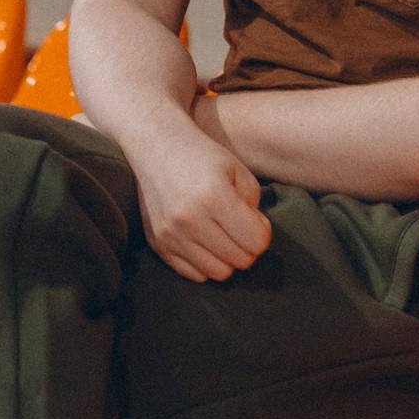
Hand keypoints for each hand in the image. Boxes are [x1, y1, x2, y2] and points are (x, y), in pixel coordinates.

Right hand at [130, 112, 270, 281]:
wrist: (155, 144)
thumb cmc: (202, 156)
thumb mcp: (238, 171)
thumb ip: (255, 207)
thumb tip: (255, 241)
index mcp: (214, 197)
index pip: (256, 242)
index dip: (262, 232)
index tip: (254, 219)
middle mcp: (189, 219)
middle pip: (240, 261)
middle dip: (247, 247)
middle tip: (239, 227)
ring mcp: (170, 234)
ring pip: (219, 273)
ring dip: (227, 258)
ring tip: (222, 236)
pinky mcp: (157, 243)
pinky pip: (194, 274)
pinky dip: (205, 263)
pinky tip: (203, 241)